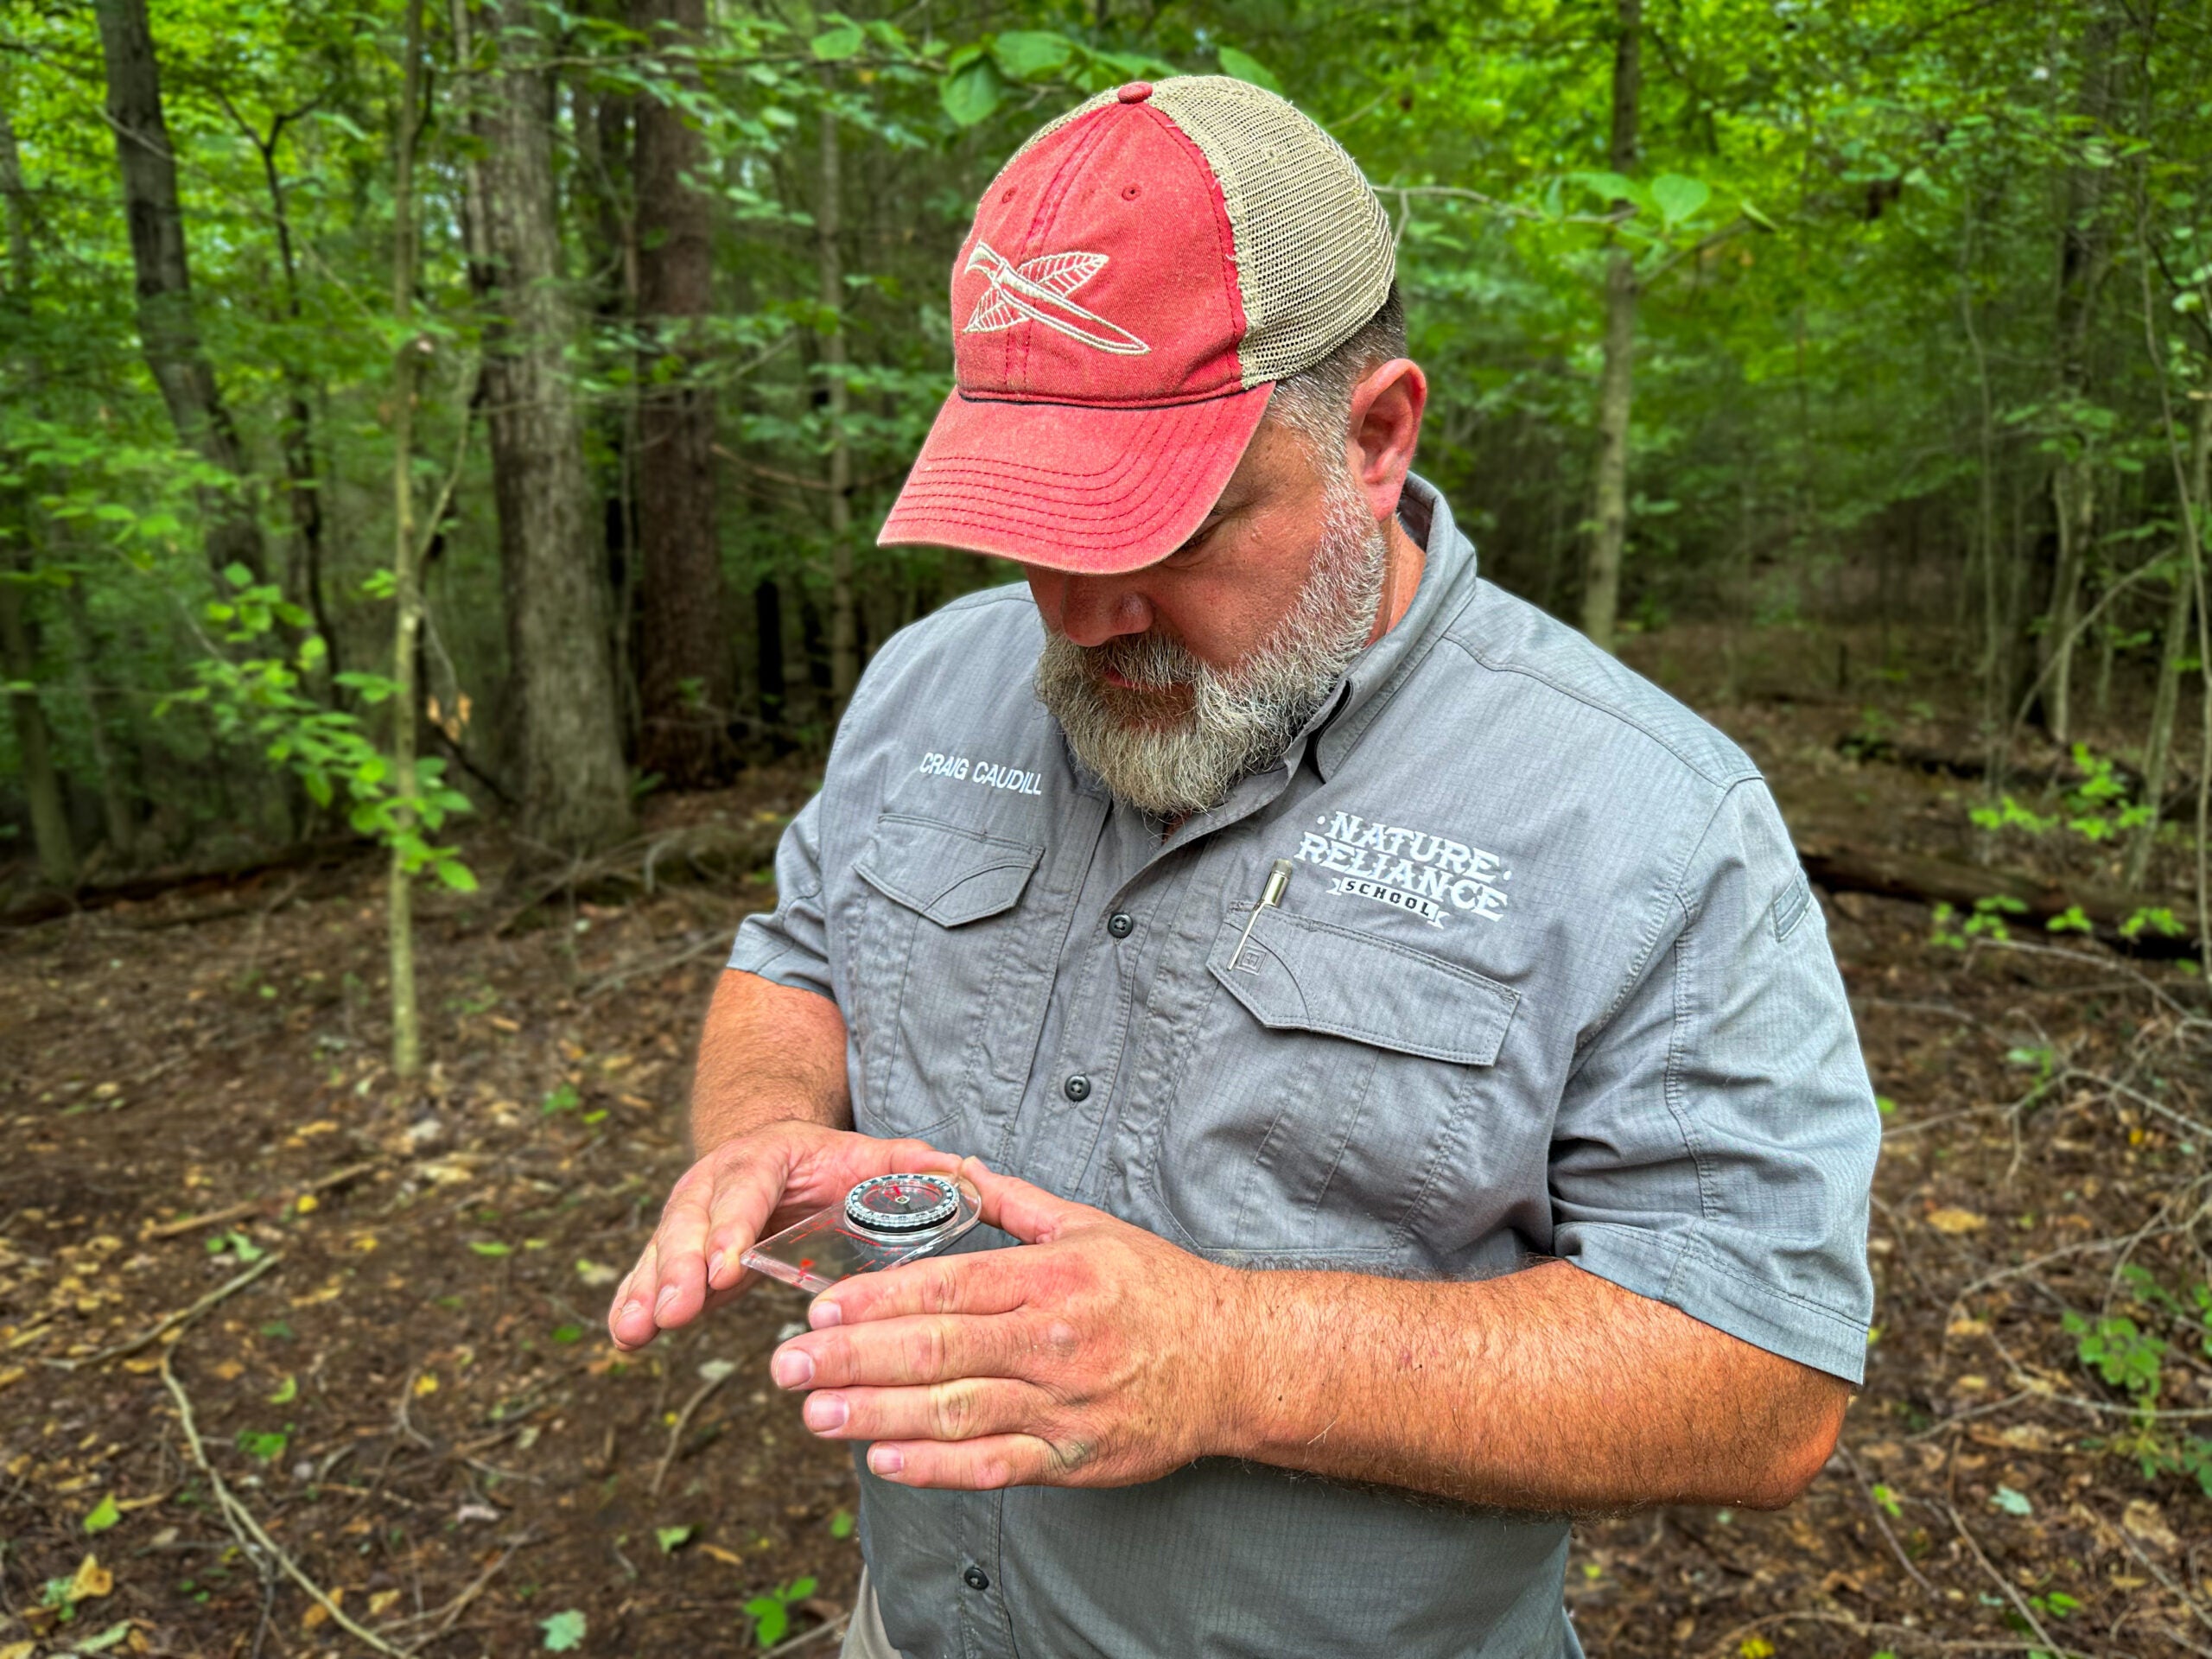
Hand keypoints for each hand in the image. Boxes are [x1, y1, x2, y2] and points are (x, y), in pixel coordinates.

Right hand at [608, 1122, 964, 1351]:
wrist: (775, 1149)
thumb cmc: (833, 1164)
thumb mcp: (874, 1157)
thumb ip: (916, 1169)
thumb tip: (972, 1172)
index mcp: (768, 1155)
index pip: (747, 1187)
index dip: (733, 1226)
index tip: (726, 1267)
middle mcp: (718, 1179)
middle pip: (692, 1219)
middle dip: (680, 1266)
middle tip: (673, 1311)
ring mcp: (691, 1213)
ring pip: (663, 1248)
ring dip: (647, 1289)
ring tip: (634, 1332)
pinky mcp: (678, 1250)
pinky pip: (650, 1273)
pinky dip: (633, 1301)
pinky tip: (623, 1337)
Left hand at [767, 1159, 1252, 1488]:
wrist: (1235, 1361)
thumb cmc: (1160, 1290)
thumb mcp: (1090, 1227)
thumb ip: (1016, 1203)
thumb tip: (958, 1170)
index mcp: (1050, 1277)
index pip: (946, 1287)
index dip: (875, 1300)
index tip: (818, 1308)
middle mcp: (1052, 1340)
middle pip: (935, 1351)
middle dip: (851, 1358)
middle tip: (788, 1366)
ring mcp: (1061, 1403)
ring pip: (953, 1410)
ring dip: (875, 1415)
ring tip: (816, 1413)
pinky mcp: (1072, 1456)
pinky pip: (993, 1465)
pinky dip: (935, 1466)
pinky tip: (883, 1459)